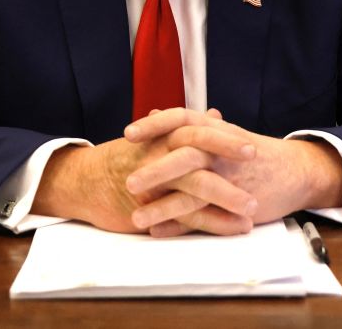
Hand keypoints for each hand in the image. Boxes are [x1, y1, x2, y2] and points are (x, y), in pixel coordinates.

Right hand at [32, 110, 257, 234]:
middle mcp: (158, 153)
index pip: (196, 129)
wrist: (85, 183)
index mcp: (162, 136)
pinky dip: (214, 222)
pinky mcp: (151, 206)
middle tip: (255, 158)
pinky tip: (235, 227)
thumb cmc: (126, 160)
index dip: (224, 136)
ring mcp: (154, 181)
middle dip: (227, 152)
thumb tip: (215, 114)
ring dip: (227, 196)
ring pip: (196, 184)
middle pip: (197, 148)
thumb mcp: (156, 139)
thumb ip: (187, 129)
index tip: (252, 144)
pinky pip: (187, 214)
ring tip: (252, 207)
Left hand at [124, 109, 341, 236]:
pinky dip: (180, 225)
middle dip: (157, 169)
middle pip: (186, 155)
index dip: (155, 126)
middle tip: (128, 182)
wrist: (295, 171)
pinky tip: (158, 230)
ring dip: (164, 205)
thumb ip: (187, 126)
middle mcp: (221, 150)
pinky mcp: (237, 204)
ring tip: (137, 216)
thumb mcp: (221, 132)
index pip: (181, 119)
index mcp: (214, 130)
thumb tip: (154, 113)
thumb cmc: (252, 151)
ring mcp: (230, 178)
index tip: (129, 134)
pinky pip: (205, 216)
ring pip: (194, 191)